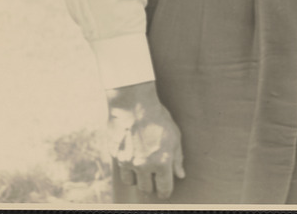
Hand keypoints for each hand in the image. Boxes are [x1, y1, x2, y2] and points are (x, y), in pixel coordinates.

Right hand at [106, 81, 184, 199]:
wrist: (134, 104)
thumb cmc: (157, 117)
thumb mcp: (174, 135)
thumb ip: (177, 158)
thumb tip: (180, 175)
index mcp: (162, 162)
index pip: (164, 188)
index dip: (165, 191)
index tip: (164, 190)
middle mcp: (144, 166)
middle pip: (146, 189)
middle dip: (150, 185)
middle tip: (152, 178)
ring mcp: (128, 162)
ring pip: (131, 182)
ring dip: (136, 178)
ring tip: (141, 167)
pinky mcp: (116, 156)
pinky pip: (121, 169)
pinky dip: (126, 166)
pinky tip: (131, 154)